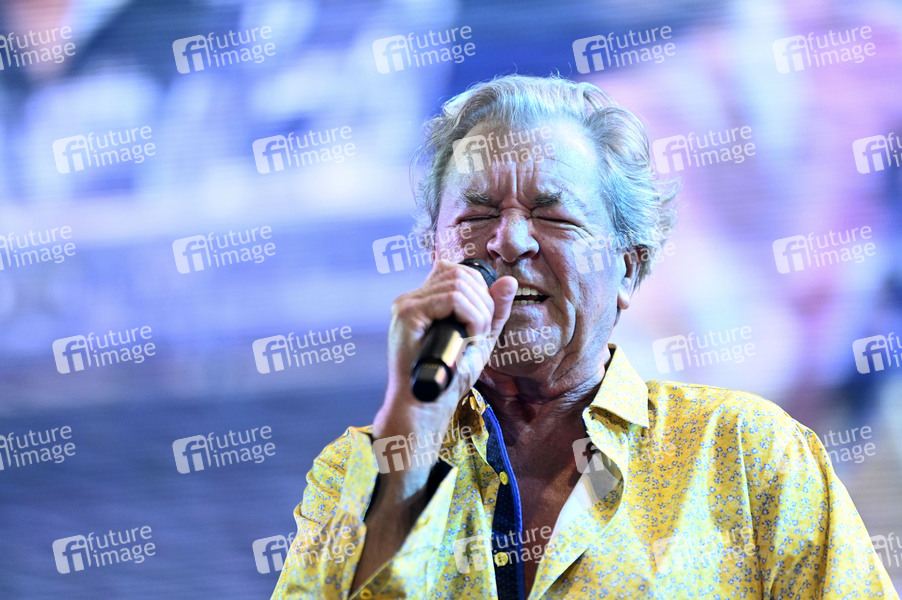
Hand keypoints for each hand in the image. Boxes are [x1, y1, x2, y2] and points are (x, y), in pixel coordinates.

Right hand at [374, 259, 516, 478]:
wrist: (427, 406)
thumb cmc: (449, 378)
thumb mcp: (480, 339)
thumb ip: (494, 311)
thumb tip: (509, 281)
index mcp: (422, 301)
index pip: (456, 271)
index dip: (479, 290)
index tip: (482, 322)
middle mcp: (411, 299)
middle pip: (459, 273)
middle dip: (483, 301)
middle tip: (482, 332)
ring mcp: (406, 305)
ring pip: (458, 284)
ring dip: (478, 311)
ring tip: (475, 337)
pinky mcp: (407, 315)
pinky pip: (451, 299)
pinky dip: (470, 316)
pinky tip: (469, 337)